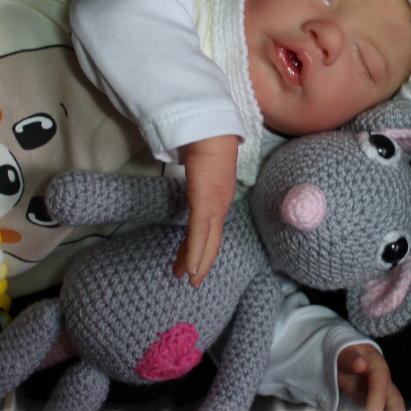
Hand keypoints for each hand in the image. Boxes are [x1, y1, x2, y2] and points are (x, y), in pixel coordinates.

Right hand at [172, 134, 237, 286]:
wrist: (210, 131)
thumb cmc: (205, 142)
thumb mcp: (201, 165)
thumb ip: (198, 174)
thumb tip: (191, 174)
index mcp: (220, 195)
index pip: (211, 227)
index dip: (203, 246)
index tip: (193, 259)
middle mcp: (221, 204)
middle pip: (211, 240)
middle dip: (200, 261)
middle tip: (190, 279)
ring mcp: (215, 205)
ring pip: (206, 242)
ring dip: (197, 262)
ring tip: (188, 279)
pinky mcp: (206, 204)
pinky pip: (198, 234)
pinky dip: (195, 253)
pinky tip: (191, 269)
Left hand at [337, 343, 405, 410]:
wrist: (344, 354)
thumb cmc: (344, 352)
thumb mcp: (342, 351)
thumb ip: (349, 358)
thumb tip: (361, 364)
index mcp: (377, 365)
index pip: (381, 384)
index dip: (377, 401)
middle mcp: (383, 381)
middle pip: (396, 402)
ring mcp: (380, 392)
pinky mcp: (374, 401)